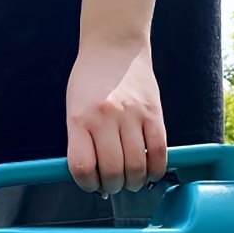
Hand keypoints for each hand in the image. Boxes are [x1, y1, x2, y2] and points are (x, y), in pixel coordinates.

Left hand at [66, 38, 167, 195]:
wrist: (114, 46)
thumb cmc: (89, 80)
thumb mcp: (74, 109)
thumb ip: (81, 142)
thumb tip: (95, 177)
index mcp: (80, 119)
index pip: (82, 167)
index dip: (87, 184)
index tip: (92, 184)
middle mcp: (105, 118)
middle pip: (112, 171)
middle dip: (112, 187)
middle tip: (113, 185)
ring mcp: (132, 115)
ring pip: (137, 166)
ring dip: (134, 182)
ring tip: (131, 181)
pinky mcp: (154, 113)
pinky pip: (159, 152)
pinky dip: (156, 169)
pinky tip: (150, 172)